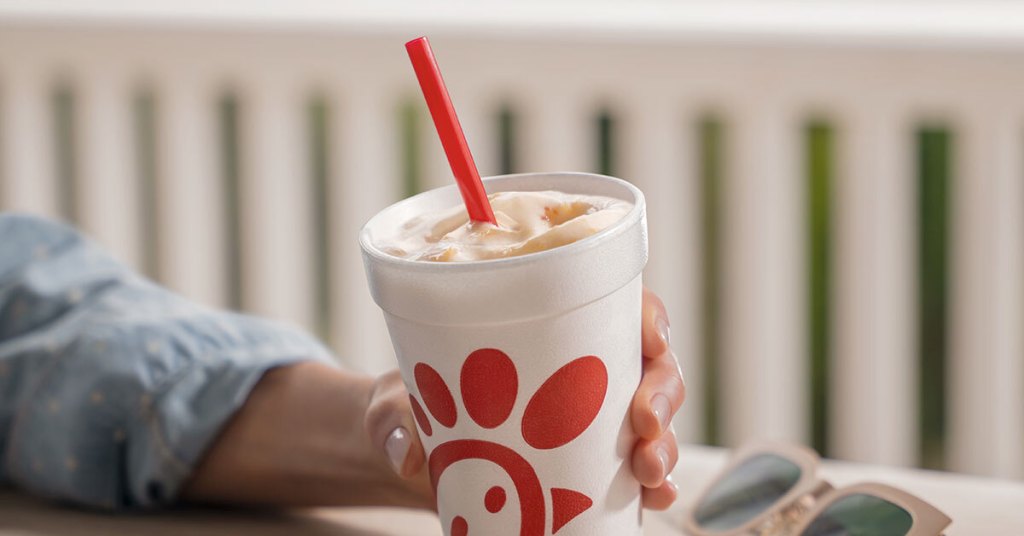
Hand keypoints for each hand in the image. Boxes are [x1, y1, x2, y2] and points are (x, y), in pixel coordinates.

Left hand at [365, 286, 684, 509]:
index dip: (649, 318)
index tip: (651, 341)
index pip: (619, 307)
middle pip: (651, 367)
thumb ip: (393, 419)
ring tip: (649, 471)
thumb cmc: (413, 405)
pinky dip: (655, 484)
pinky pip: (639, 472)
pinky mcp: (592, 465)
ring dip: (666, 444)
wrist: (415, 455)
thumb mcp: (396, 402)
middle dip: (663, 393)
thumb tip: (408, 453)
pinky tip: (654, 496)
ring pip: (655, 421)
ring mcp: (594, 419)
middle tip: (646, 423)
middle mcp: (584, 369)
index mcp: (550, 328)